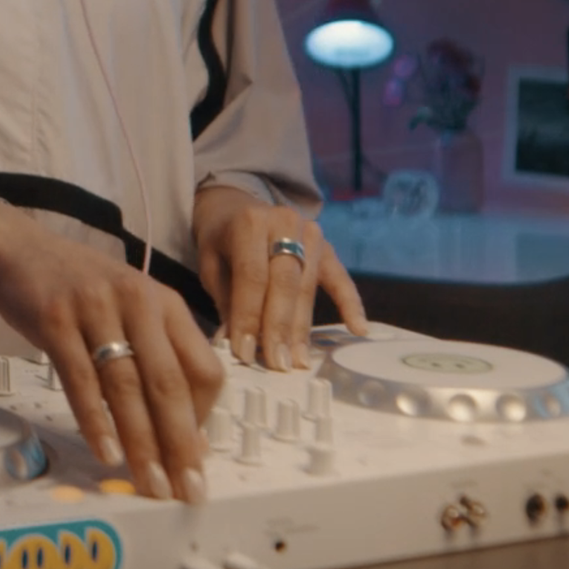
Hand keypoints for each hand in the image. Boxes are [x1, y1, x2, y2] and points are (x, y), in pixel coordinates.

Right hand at [0, 203, 223, 502]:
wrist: (21, 251)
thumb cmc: (81, 290)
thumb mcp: (132, 312)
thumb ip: (160, 361)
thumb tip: (187, 431)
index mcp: (167, 303)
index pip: (205, 369)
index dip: (205, 419)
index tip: (197, 456)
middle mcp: (137, 301)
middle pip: (169, 383)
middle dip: (180, 443)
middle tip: (185, 487)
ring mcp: (95, 308)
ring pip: (126, 387)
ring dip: (140, 442)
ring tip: (148, 480)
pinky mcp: (55, 319)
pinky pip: (80, 380)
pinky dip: (94, 421)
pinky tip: (105, 451)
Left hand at [192, 186, 368, 371]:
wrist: (236, 205)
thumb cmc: (221, 240)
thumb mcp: (211, 265)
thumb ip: (226, 301)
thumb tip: (237, 346)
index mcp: (248, 224)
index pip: (252, 277)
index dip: (249, 317)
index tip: (246, 352)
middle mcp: (284, 223)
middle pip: (284, 283)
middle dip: (279, 327)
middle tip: (277, 363)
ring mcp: (310, 233)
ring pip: (307, 286)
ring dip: (302, 327)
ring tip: (298, 360)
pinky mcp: (327, 247)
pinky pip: (340, 277)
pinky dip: (350, 303)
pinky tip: (358, 329)